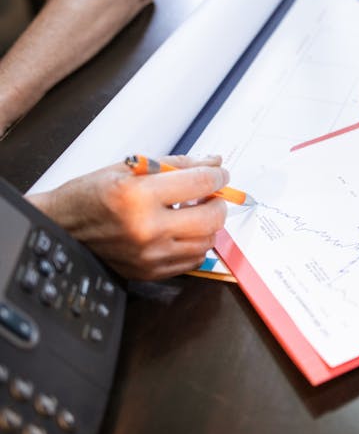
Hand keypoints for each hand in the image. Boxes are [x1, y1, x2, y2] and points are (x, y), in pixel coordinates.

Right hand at [28, 155, 228, 279]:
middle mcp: (146, 229)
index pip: (200, 183)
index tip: (220, 173)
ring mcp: (149, 255)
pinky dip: (196, 244)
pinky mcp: (150, 272)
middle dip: (218, 202)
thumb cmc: (91, 195)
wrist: (62, 227)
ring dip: (209, 224)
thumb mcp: (130, 168)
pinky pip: (192, 260)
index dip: (218, 176)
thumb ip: (177, 164)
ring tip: (195, 212)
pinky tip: (183, 231)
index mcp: (138, 196)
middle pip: (211, 218)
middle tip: (211, 194)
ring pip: (207, 242)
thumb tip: (214, 162)